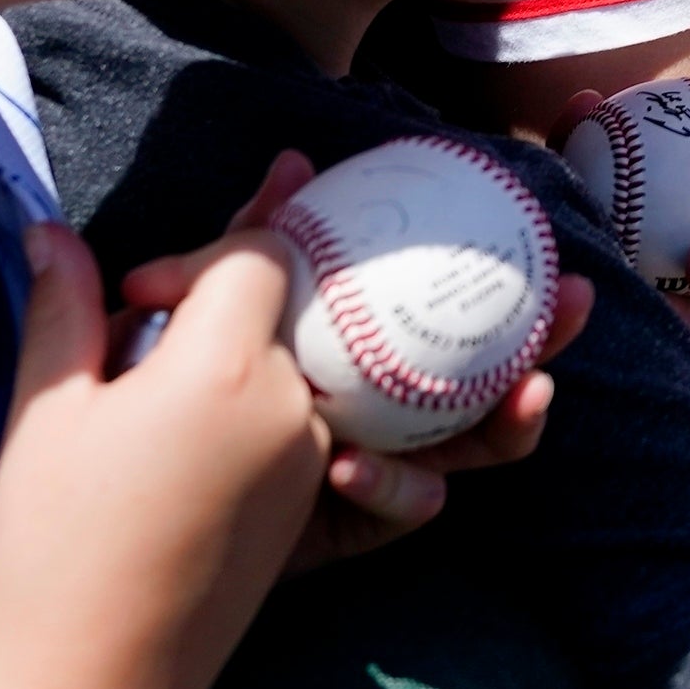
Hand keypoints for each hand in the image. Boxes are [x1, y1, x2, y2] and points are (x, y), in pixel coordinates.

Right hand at [0, 219, 325, 688]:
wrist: (95, 669)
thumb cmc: (57, 541)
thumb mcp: (48, 410)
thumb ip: (64, 306)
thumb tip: (52, 232)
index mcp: (230, 367)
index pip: (260, 252)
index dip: (198, 254)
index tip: (133, 294)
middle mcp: (294, 404)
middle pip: (286, 301)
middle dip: (225, 288)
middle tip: (162, 293)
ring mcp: (314, 457)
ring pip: (292, 358)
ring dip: (240, 349)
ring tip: (155, 375)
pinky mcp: (312, 502)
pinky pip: (298, 416)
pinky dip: (255, 402)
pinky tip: (186, 427)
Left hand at [110, 151, 595, 571]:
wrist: (116, 507)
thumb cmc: (158, 398)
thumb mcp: (206, 309)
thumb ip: (250, 242)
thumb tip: (294, 160)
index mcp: (358, 352)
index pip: (441, 315)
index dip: (501, 283)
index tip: (545, 249)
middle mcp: (379, 408)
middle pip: (483, 376)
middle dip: (541, 341)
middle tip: (573, 304)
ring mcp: (372, 469)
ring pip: (463, 449)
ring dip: (505, 423)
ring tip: (525, 395)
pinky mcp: (346, 528)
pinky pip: (394, 509)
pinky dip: (388, 488)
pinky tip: (351, 468)